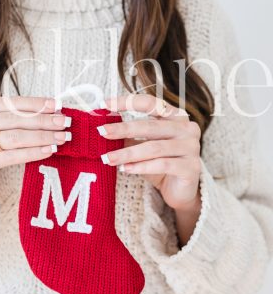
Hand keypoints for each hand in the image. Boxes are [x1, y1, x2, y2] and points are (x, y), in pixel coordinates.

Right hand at [0, 96, 71, 202]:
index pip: (8, 102)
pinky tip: (49, 150)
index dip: (34, 103)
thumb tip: (43, 110)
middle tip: (65, 120)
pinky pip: (12, 156)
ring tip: (62, 136)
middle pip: (14, 119)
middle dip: (44, 119)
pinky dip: (33, 152)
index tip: (56, 104)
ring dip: (43, 136)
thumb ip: (3, 115)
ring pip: (15, 136)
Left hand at [97, 94, 201, 212]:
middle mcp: (187, 128)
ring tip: (108, 158)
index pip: (150, 103)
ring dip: (128, 153)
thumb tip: (103, 126)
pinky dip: (142, 166)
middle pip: (151, 126)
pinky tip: (126, 169)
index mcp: (175, 116)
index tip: (105, 104)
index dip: (127, 102)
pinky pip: (163, 164)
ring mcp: (192, 148)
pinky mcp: (192, 167)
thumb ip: (129, 135)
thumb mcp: (142, 145)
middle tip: (102, 132)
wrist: (180, 191)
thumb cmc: (160, 163)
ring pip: (155, 147)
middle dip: (123, 129)